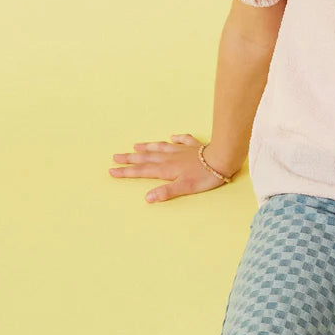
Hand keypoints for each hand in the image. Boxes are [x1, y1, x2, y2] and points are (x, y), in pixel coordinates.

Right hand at [109, 133, 236, 202]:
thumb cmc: (205, 176)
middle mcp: (171, 158)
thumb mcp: (185, 188)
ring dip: (148, 147)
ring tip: (136, 146)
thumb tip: (147, 198)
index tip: (112, 170)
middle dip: (130, 158)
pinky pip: (183, 140)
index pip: (142, 171)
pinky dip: (176, 138)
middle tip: (116, 156)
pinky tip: (172, 137)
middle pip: (147, 157)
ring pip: (161, 147)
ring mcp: (182, 151)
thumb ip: (166, 192)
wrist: (222, 159)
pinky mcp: (194, 146)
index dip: (127, 172)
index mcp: (166, 169)